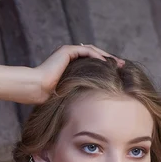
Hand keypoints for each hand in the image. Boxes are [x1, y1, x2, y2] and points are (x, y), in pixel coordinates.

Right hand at [0, 45, 123, 105]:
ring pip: (92, 51)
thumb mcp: (70, 96)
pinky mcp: (66, 51)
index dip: (105, 68)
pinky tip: (106, 63)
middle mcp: (69, 57)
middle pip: (95, 56)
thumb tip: (92, 110)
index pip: (92, 64)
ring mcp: (68, 53)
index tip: (117, 75)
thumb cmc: (49, 97)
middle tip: (123, 66)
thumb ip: (80, 95)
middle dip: (109, 60)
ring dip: (106, 57)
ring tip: (118, 64)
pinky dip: (97, 56)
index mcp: (71, 67)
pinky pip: (86, 51)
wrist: (37, 89)